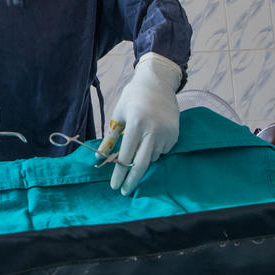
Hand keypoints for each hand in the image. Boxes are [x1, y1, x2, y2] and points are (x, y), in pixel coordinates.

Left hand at [97, 53, 182, 194]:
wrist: (158, 82)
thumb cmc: (133, 97)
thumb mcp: (118, 114)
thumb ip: (110, 137)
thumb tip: (100, 157)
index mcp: (136, 124)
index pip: (126, 156)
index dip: (119, 173)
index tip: (114, 186)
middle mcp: (153, 130)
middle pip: (142, 164)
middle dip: (132, 180)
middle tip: (124, 191)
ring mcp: (166, 133)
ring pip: (152, 158)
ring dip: (143, 158)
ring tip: (140, 142)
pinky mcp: (175, 134)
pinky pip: (163, 151)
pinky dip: (155, 150)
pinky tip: (151, 137)